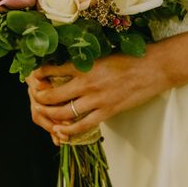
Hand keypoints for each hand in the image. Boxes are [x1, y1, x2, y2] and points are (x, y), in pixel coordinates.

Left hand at [27, 44, 171, 139]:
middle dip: (39, 98)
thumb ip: (86, 61)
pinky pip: (83, 125)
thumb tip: (68, 64)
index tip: (33, 77)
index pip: (53, 70)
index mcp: (86, 65)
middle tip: (34, 98)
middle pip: (53, 95)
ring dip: (50, 115)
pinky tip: (61, 131)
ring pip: (64, 113)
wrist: (154, 68)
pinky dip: (69, 131)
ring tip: (44, 114)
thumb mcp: (104, 54)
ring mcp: (97, 99)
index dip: (39, 75)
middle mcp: (87, 83)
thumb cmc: (131, 58)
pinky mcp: (108, 111)